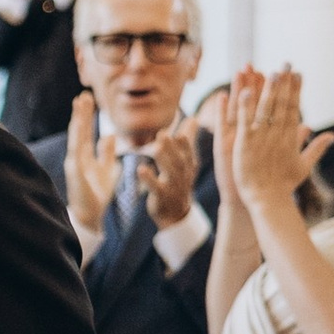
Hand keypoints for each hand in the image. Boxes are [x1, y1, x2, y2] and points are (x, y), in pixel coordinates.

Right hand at [62, 91, 119, 237]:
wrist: (91, 216)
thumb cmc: (97, 195)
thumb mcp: (107, 170)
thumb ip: (107, 153)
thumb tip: (109, 135)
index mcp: (84, 156)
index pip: (85, 131)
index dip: (86, 115)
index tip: (87, 98)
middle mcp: (77, 157)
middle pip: (79, 130)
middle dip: (81, 113)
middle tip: (83, 94)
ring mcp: (74, 164)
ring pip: (76, 137)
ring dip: (78, 120)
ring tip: (79, 104)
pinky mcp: (74, 172)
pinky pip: (76, 151)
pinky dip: (77, 138)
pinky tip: (78, 126)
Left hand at [137, 112, 198, 231]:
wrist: (176, 214)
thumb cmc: (179, 182)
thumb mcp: (185, 162)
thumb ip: (187, 140)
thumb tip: (192, 118)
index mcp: (188, 167)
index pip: (189, 153)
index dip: (186, 143)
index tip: (183, 128)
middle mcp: (183, 176)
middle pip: (179, 161)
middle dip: (172, 148)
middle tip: (162, 134)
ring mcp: (173, 188)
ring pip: (170, 174)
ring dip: (163, 160)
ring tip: (154, 148)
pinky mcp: (162, 197)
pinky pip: (156, 189)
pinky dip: (149, 179)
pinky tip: (141, 169)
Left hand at [222, 64, 332, 222]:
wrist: (268, 200)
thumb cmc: (283, 185)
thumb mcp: (304, 166)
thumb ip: (316, 147)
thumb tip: (332, 135)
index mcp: (290, 138)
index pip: (294, 109)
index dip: (296, 90)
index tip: (298, 73)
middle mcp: (278, 136)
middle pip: (282, 105)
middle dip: (284, 83)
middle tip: (286, 63)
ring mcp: (261, 139)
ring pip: (265, 110)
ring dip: (268, 90)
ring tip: (272, 71)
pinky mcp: (245, 144)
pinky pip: (245, 122)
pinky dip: (245, 107)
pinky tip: (245, 91)